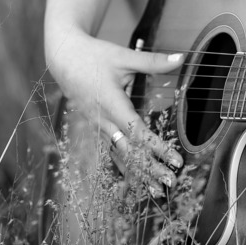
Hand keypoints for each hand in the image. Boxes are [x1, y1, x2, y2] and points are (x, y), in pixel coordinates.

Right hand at [47, 25, 183, 195]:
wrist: (63, 58)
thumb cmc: (94, 56)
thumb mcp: (124, 56)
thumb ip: (153, 62)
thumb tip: (181, 58)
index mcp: (112, 104)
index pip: (138, 132)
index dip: (158, 149)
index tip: (176, 160)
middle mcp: (103, 120)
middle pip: (129, 151)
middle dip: (150, 169)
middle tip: (171, 182)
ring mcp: (97, 125)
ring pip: (118, 154)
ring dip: (137, 172)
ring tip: (155, 189)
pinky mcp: (94, 126)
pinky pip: (110, 150)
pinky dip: (123, 165)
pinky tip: (133, 178)